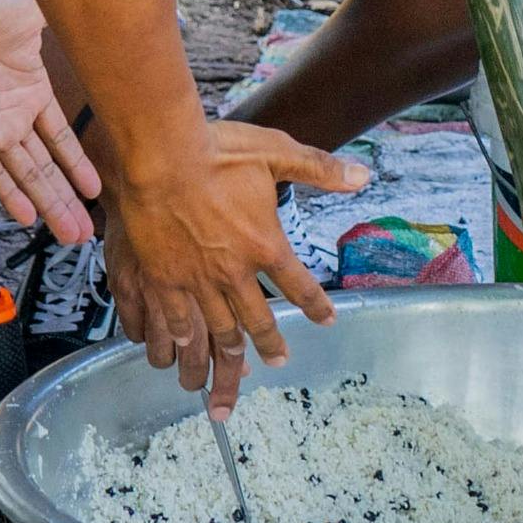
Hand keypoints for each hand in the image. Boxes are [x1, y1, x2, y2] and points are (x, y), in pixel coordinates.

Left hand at [0, 0, 99, 244]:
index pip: (60, 139)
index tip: (96, 190)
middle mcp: (14, 115)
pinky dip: (10, 195)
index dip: (78, 165)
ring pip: (27, 177)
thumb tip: (97, 17)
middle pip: (46, 168)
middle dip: (67, 200)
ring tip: (71, 235)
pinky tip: (27, 219)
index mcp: (33, 90)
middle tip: (86, 233)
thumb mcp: (40, 9)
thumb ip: (66, 22)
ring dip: (48, 206)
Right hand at [100, 120, 367, 407]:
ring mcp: (196, 280)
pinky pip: (174, 319)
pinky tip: (182, 349)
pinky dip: (180, 338)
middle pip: (257, 320)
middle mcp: (235, 272)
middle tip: (279, 359)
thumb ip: (319, 168)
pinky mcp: (162, 279)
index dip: (315, 305)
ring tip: (235, 371)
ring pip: (217, 329)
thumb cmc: (217, 151)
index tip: (326, 319)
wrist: (159, 157)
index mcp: (266, 244)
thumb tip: (363, 175)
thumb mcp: (275, 151)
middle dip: (271, 343)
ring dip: (229, 355)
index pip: (298, 285)